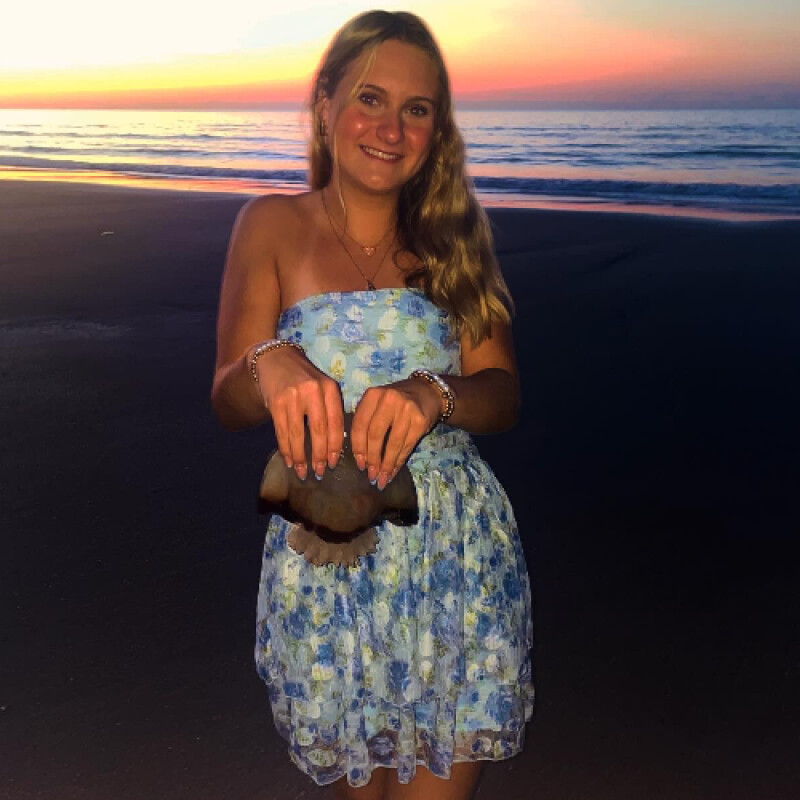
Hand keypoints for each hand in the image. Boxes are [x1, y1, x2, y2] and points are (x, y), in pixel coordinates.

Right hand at [251, 345, 343, 480]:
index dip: (335, 446)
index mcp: (329, 388)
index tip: (334, 463)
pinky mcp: (276, 402)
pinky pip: (282, 431)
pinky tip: (289, 461)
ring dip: (301, 456)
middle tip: (320, 472)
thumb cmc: (303, 379)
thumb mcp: (321, 388)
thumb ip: (329, 410)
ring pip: (298, 433)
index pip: (336, 422)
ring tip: (302, 472)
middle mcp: (313, 391)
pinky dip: (286, 449)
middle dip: (320, 455)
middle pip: (319, 430)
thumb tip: (335, 446)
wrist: (275, 360)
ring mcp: (293, 396)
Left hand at [351, 376, 441, 489]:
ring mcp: (406, 409)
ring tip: (382, 478)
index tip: (359, 464)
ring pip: (392, 443)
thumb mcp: (378, 403)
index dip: (358, 447)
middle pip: (375, 435)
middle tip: (371, 475)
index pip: (359, 424)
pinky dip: (399, 461)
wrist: (427, 392)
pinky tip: (393, 471)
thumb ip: (367, 421)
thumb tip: (360, 457)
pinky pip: (407, 446)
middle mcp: (389, 399)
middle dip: (372, 459)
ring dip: (386, 464)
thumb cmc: (397, 402)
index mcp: (373, 395)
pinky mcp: (420, 420)